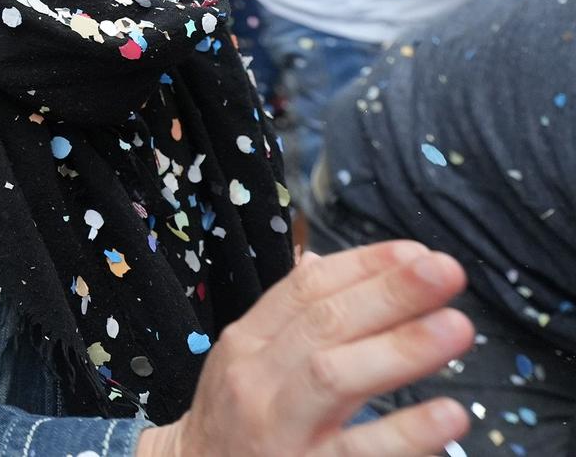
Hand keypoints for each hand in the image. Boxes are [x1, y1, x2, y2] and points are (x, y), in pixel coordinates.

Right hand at [137, 243, 473, 456]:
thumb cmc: (232, 423)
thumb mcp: (245, 362)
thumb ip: (286, 318)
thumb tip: (326, 263)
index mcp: (246, 343)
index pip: (303, 291)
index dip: (363, 267)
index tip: (417, 253)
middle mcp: (257, 381)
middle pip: (324, 325)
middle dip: (389, 294)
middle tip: (447, 272)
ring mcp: (279, 430)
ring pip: (334, 379)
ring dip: (400, 350)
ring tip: (457, 327)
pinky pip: (359, 453)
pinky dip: (405, 434)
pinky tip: (448, 415)